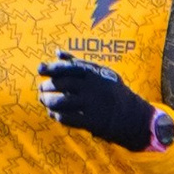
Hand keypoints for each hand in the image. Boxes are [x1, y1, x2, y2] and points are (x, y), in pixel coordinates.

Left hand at [38, 54, 161, 154]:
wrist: (133, 116)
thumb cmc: (114, 92)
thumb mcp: (101, 73)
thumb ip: (78, 63)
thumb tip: (57, 52)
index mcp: (95, 73)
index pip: (67, 67)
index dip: (51, 68)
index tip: (39, 70)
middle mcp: (92, 87)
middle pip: (61, 84)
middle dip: (47, 86)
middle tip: (41, 89)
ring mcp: (92, 104)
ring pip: (61, 101)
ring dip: (49, 101)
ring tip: (44, 101)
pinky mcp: (92, 121)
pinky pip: (68, 118)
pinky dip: (57, 116)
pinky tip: (54, 114)